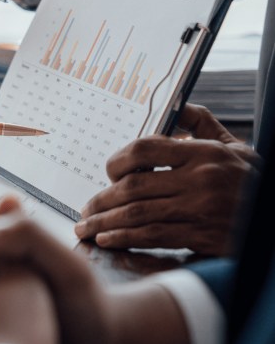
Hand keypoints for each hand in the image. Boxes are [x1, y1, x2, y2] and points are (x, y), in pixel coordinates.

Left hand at [76, 104, 259, 253]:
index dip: (117, 161)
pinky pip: (153, 236)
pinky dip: (124, 237)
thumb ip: (201, 125)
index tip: (108, 172)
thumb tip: (177, 105)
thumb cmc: (251, 180)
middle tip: (86, 208)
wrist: (274, 218)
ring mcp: (200, 208)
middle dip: (102, 199)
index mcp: (202, 153)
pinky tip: (107, 238)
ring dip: (105, 221)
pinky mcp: (201, 235)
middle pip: (133, 186)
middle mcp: (199, 179)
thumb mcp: (233, 147)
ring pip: (137, 213)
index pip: (144, 149)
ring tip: (87, 227)